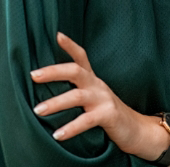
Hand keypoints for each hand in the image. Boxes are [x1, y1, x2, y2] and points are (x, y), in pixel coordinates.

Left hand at [30, 32, 169, 160]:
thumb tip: (47, 86)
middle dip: (53, 71)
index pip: (81, 56)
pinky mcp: (108, 115)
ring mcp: (103, 99)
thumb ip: (76, 88)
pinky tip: (57, 135)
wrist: (136, 129)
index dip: (70, 45)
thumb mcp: (92, 95)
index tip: (57, 34)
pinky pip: (86, 121)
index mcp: (92, 78)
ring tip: (37, 110)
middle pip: (74, 70)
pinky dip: (70, 128)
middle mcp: (97, 84)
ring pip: (77, 96)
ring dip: (55, 103)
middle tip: (33, 75)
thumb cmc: (107, 111)